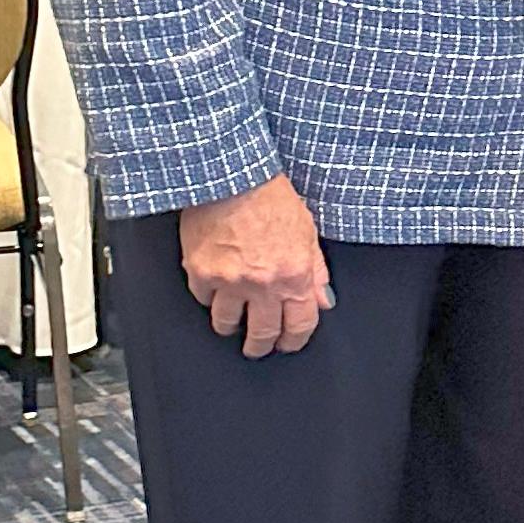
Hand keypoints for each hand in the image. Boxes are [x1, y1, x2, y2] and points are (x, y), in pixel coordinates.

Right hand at [179, 173, 332, 356]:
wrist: (230, 175)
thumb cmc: (269, 196)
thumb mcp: (307, 231)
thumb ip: (316, 271)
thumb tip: (323, 300)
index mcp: (295, 275)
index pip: (300, 325)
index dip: (294, 341)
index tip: (288, 344)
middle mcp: (263, 284)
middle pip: (263, 334)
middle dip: (261, 346)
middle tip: (258, 347)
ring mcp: (229, 282)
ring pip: (227, 324)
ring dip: (231, 327)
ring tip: (233, 324)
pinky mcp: (200, 273)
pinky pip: (204, 300)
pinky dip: (209, 298)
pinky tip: (215, 291)